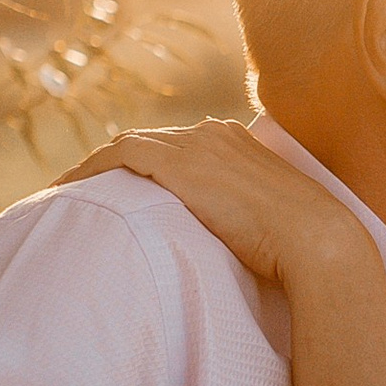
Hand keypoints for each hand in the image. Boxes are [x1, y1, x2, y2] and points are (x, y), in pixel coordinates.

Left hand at [63, 120, 371, 296]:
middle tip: (83, 196)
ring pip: (127, 147)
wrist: (319, 242)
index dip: (145, 168)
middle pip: (149, 143)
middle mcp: (214, 134)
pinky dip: (89, 171)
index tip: (122, 195)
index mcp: (238, 143)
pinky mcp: (179, 164)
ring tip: (66, 196)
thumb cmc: (307, 248)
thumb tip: (236, 251)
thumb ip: (247, 221)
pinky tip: (66, 192)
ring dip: (94, 170)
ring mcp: (196, 145)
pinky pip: (118, 157)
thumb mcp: (274, 225)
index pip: (178, 147)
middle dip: (113, 166)